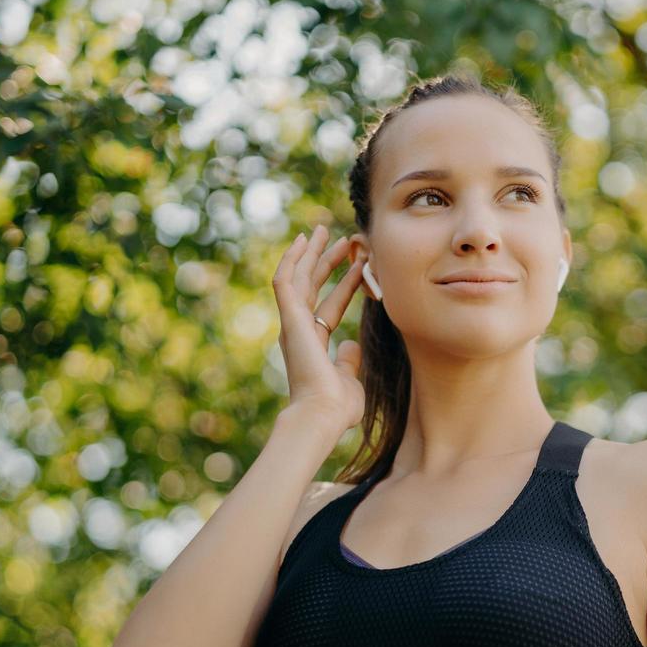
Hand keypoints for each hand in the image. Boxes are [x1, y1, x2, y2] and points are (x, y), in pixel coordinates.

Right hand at [271, 223, 367, 429]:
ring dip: (311, 254)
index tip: (361, 265)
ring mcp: (292, 323)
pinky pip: (285, 281)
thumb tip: (350, 345)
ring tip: (323, 231)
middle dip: (325, 261)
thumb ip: (348, 361)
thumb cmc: (336, 407)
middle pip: (311, 287)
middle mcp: (298, 331)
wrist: (321, 415)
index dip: (346, 284)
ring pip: (298, 278)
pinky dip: (292, 259)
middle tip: (340, 239)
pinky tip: (302, 241)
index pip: (330, 306)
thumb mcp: (349, 379)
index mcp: (312, 345)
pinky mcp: (289, 318)